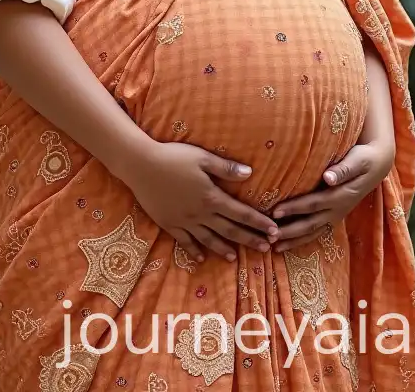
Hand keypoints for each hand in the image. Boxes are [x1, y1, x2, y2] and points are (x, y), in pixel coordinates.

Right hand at [121, 141, 279, 262]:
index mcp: (211, 197)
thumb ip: (226, 167)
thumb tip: (250, 173)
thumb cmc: (173, 157)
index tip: (274, 231)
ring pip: (209, 239)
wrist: (141, 166)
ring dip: (224, 248)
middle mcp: (200, 213)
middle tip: (266, 249)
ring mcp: (184, 221)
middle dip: (249, 239)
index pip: (241, 213)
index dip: (259, 223)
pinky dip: (194, 251)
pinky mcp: (169, 224)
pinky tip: (201, 258)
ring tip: (235, 258)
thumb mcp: (202, 157)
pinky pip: (185, 242)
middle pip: (229, 230)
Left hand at [268, 140, 394, 252]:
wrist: (377, 165)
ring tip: (274, 247)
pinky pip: (317, 232)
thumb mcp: (358, 160)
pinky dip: (302, 239)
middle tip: (268, 235)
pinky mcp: (334, 216)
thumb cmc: (364, 158)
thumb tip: (328, 178)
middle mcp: (338, 209)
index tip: (274, 211)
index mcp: (341, 196)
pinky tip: (287, 244)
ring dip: (294, 240)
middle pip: (310, 224)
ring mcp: (336, 215)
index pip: (313, 203)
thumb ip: (343, 169)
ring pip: (313, 232)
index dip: (294, 208)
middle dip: (289, 231)